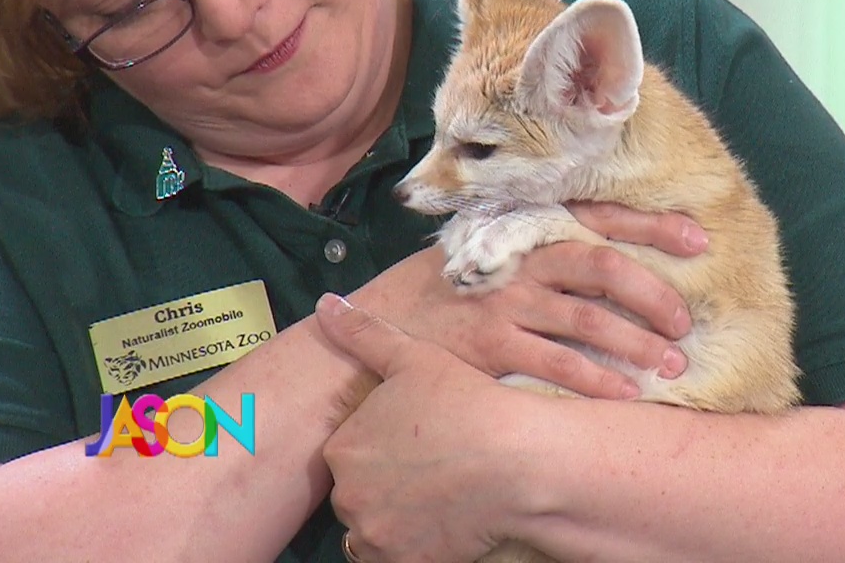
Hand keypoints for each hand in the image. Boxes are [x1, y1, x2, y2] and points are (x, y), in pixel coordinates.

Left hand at [318, 293, 531, 562]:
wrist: (518, 459)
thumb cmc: (468, 403)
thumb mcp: (414, 357)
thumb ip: (364, 334)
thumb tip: (327, 306)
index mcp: (343, 446)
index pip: (349, 452)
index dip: (382, 446)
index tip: (416, 440)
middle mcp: (349, 496)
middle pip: (359, 492)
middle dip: (384, 484)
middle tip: (431, 467)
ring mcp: (376, 535)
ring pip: (376, 528)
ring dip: (396, 517)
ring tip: (440, 496)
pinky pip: (398, 557)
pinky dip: (414, 545)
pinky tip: (445, 521)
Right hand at [346, 202, 707, 400]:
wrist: (368, 329)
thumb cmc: (436, 292)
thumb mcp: (483, 254)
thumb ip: (535, 250)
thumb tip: (603, 260)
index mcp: (523, 230)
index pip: (597, 217)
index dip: (651, 226)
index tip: (698, 236)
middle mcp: (520, 261)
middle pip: (603, 265)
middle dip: (655, 292)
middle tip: (688, 321)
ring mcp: (505, 303)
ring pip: (588, 317)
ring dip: (636, 342)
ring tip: (671, 365)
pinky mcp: (491, 346)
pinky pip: (556, 363)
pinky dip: (594, 379)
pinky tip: (624, 394)